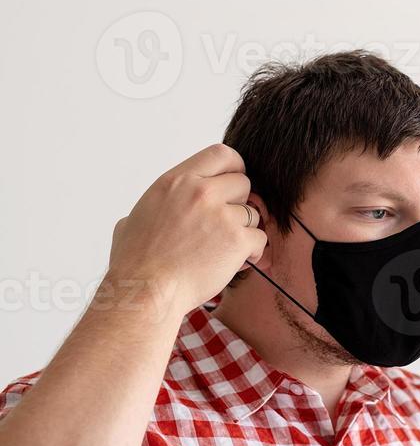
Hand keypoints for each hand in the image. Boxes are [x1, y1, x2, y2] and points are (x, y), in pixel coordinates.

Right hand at [107, 143, 267, 315]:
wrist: (146, 291)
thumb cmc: (135, 263)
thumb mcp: (133, 218)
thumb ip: (155, 207)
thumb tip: (154, 209)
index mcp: (176, 181)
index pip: (220, 154)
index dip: (233, 168)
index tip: (232, 184)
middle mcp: (200, 192)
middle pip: (243, 183)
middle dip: (239, 203)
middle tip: (226, 225)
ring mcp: (221, 215)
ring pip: (253, 213)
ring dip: (245, 231)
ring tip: (227, 249)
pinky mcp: (237, 240)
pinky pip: (260, 238)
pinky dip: (252, 252)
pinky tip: (237, 262)